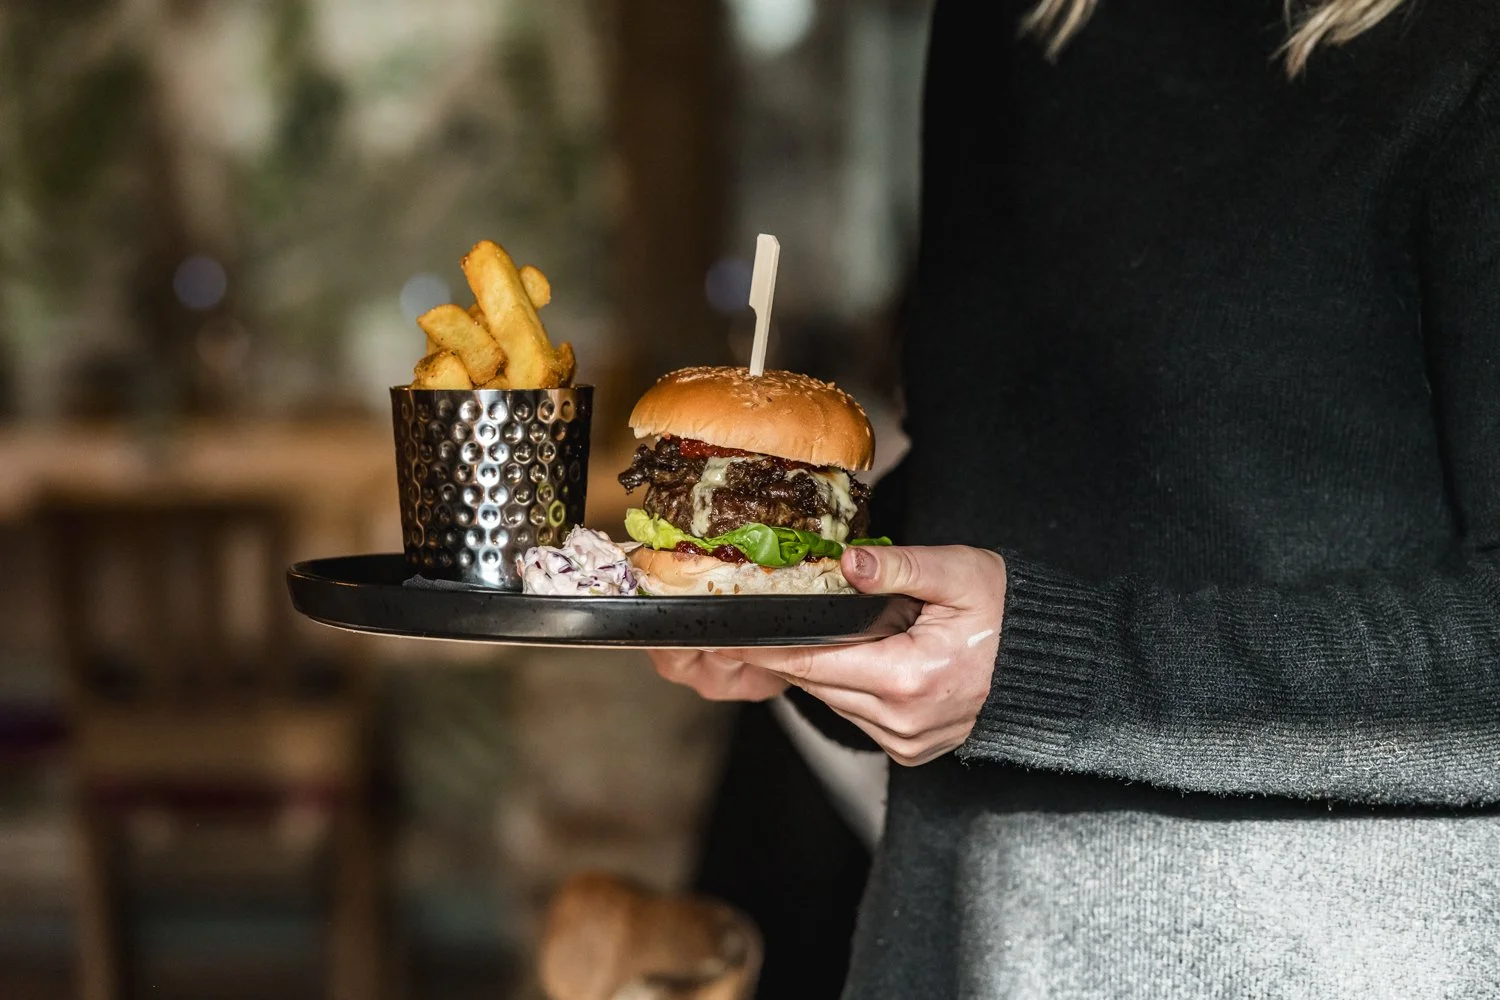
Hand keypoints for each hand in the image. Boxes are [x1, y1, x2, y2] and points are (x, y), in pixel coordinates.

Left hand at [650, 544, 1006, 765]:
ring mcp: (909, 741)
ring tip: (837, 633)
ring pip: (836, 701)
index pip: (815, 665)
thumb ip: (900, 567)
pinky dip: (852, 688)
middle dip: (790, 655)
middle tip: (761, 626)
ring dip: (826, 669)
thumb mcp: (958, 573)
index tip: (730, 638)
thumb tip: (851, 563)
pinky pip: (860, 715)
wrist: (1047, 663)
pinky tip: (864, 658)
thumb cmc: (1008, 614)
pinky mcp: (913, 750)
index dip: (768, 650)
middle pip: (819, 685)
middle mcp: (904, 720)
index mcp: (910, 678)